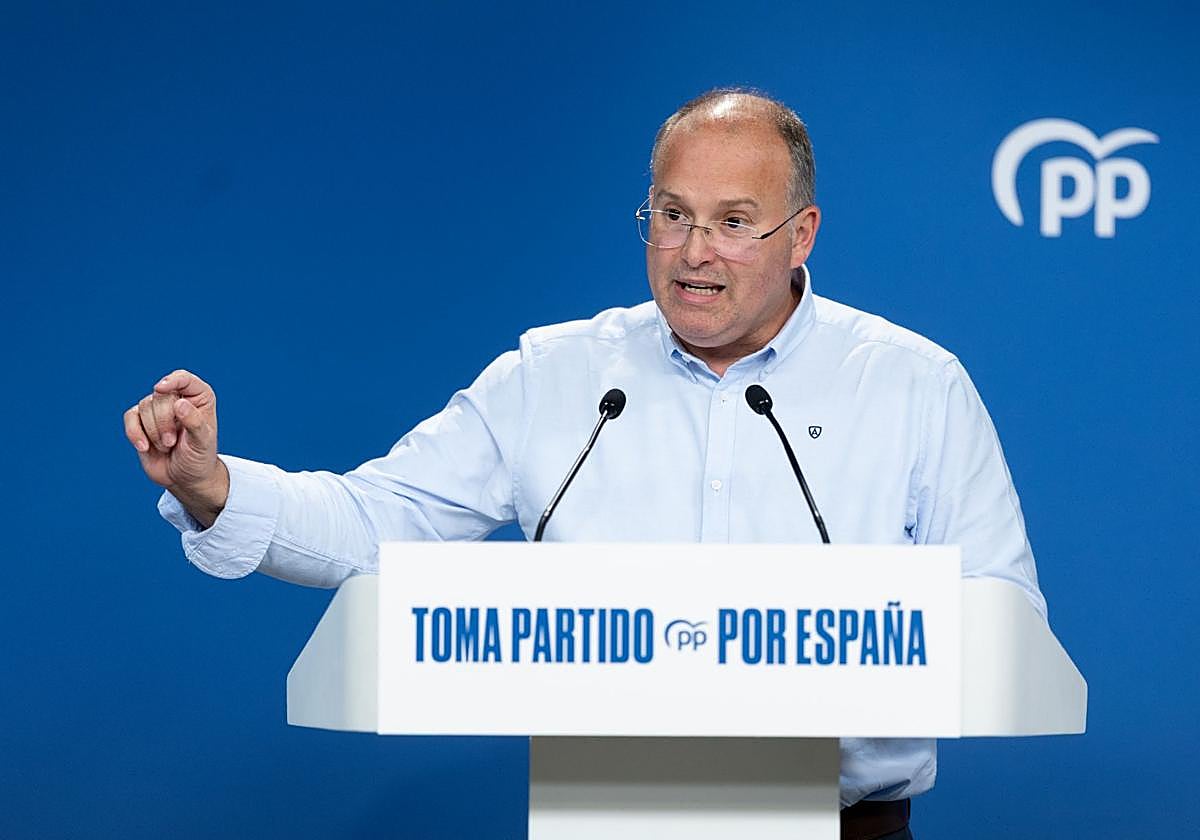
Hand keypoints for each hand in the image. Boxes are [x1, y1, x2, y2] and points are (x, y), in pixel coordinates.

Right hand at [124, 369, 227, 525]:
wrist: (185, 478)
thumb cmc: (199, 457)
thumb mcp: (203, 442)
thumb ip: (194, 422)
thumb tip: (179, 403)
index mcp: (199, 398)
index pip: (184, 379)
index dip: (172, 381)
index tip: (160, 388)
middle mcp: (178, 398)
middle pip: (160, 396)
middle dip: (164, 422)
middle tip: (172, 442)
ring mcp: (157, 409)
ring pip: (144, 407)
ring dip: (153, 431)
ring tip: (167, 446)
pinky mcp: (141, 422)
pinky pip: (130, 417)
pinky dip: (134, 433)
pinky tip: (144, 447)